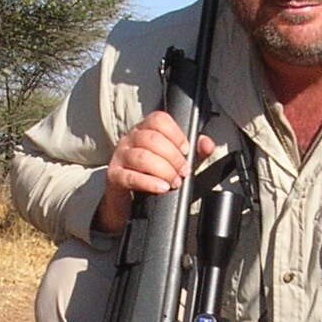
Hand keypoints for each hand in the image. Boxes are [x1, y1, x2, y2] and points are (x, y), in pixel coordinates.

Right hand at [94, 112, 217, 235]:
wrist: (132, 201)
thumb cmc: (154, 175)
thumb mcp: (177, 161)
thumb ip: (195, 151)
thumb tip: (207, 144)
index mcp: (145, 129)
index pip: (159, 120)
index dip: (176, 134)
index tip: (186, 150)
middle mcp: (131, 139)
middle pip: (152, 139)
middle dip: (173, 157)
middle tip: (183, 171)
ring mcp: (120, 156)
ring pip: (142, 156)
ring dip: (163, 171)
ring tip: (174, 182)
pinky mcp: (114, 176)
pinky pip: (130, 176)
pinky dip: (149, 183)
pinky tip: (161, 188)